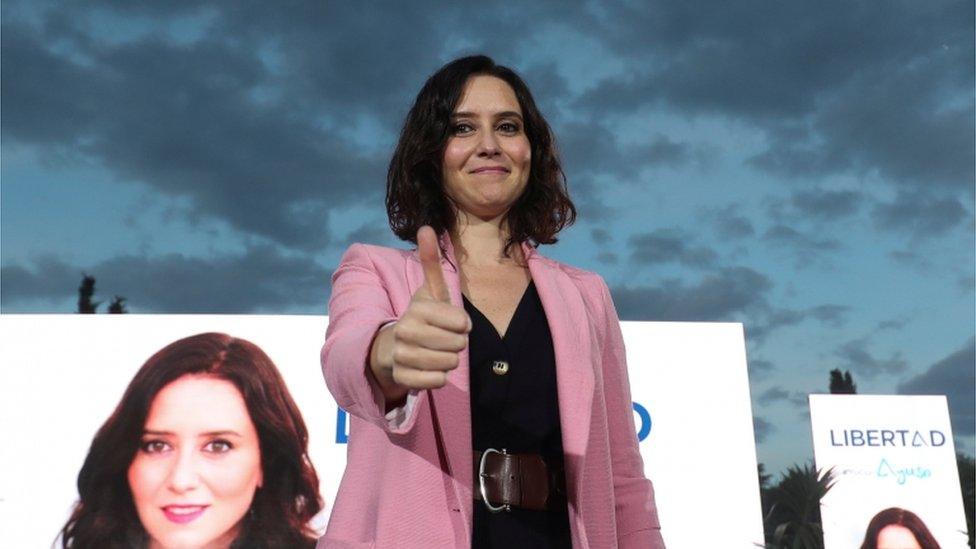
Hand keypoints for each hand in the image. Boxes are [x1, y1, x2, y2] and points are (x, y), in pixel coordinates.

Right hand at [369, 226, 470, 403]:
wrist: (393, 346)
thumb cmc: (421, 316)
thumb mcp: (430, 289)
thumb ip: (431, 261)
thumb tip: (426, 226)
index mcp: (417, 309)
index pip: (462, 322)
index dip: (463, 324)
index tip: (451, 321)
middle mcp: (407, 331)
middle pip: (458, 345)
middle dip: (457, 343)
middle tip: (443, 338)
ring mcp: (402, 356)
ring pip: (450, 363)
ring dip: (449, 359)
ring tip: (435, 351)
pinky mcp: (403, 378)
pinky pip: (438, 381)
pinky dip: (439, 376)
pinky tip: (428, 367)